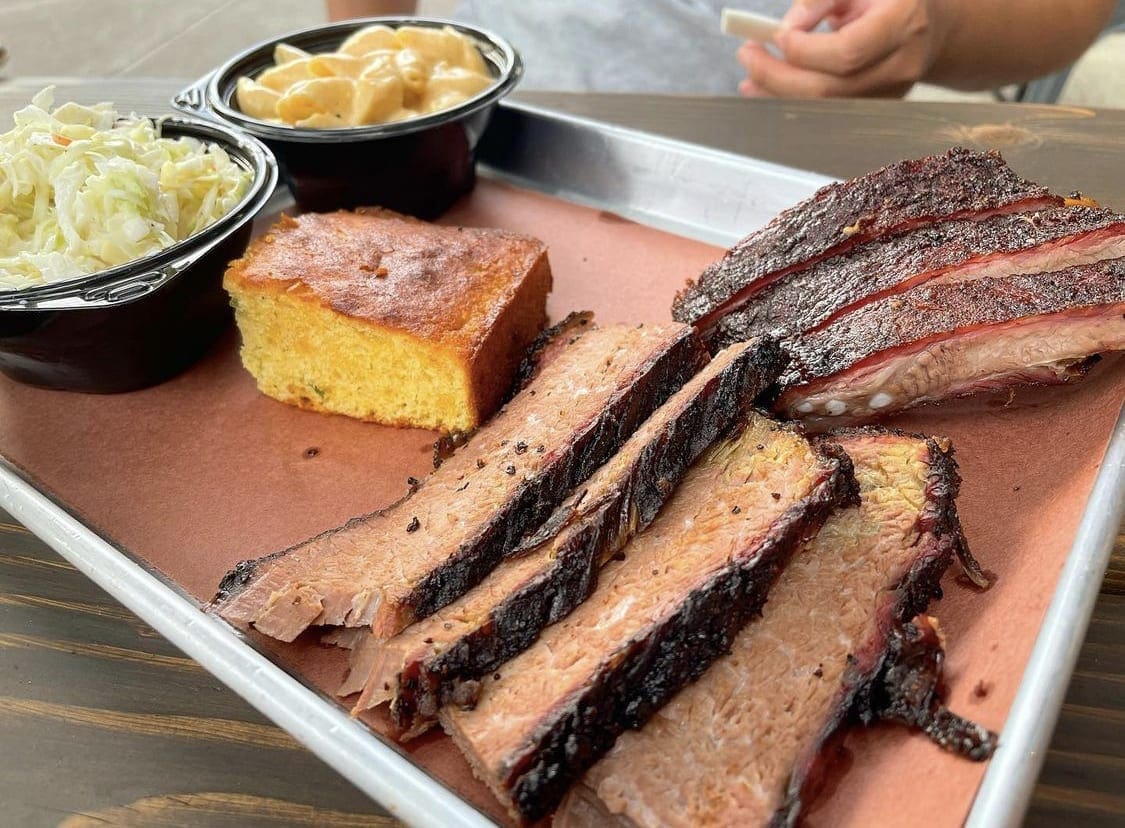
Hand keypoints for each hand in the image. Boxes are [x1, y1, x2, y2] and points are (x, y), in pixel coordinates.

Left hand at [737, 0, 952, 97]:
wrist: (931, 28)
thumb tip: (790, 25)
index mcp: (904, 23)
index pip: (848, 53)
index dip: (806, 50)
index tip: (778, 35)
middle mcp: (900, 67)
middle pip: (828, 90)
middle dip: (778, 75)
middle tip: (746, 54)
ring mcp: (888, 96)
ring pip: (822, 108)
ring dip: (777, 93)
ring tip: (748, 76)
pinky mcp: (872, 111)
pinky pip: (824, 111)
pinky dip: (790, 100)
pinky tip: (765, 87)